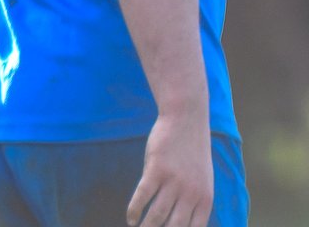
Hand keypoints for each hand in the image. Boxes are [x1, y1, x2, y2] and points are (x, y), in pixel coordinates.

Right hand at [126, 112, 212, 226]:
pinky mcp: (156, 169)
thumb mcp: (202, 179)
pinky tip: (130, 218)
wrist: (186, 120)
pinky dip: (135, 209)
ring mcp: (173, 182)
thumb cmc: (192, 150)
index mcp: (205, 200)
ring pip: (157, 215)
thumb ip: (194, 200)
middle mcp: (191, 195)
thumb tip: (180, 220)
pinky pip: (143, 195)